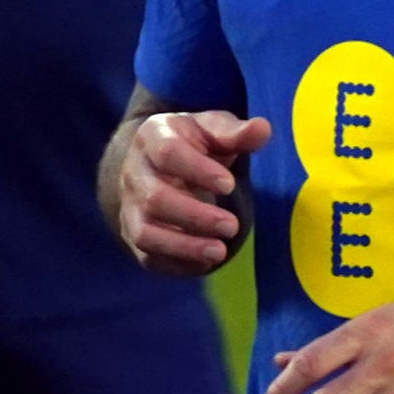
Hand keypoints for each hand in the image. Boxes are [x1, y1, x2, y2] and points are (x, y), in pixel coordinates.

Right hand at [118, 112, 271, 276]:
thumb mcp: (213, 130)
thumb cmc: (194, 143)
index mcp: (152, 137)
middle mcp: (134, 173)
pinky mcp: (134, 235)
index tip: (229, 185)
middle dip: (195, 216)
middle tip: (232, 226)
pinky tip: (207, 263)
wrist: (159, 162)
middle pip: (155, 199)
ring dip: (183, 246)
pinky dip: (177, 264)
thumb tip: (262, 128)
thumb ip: (236, 132)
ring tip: (219, 252)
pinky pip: (149, 258)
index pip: (167, 153)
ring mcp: (130, 207)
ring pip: (145, 233)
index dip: (198, 171)